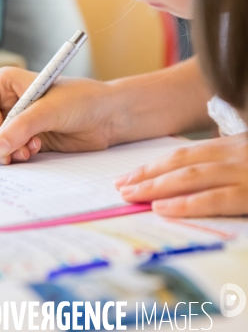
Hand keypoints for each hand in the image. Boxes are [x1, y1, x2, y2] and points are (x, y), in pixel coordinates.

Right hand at [0, 67, 119, 163]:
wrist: (107, 116)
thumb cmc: (82, 99)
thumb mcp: (50, 110)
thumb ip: (22, 127)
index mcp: (6, 83)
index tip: (0, 134)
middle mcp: (6, 102)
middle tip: (7, 156)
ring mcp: (14, 122)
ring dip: (6, 152)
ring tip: (28, 152)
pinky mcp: (24, 140)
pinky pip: (7, 153)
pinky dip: (16, 157)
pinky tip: (35, 151)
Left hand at [115, 132, 247, 216]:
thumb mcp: (247, 161)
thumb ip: (224, 167)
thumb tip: (196, 178)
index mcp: (232, 146)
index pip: (184, 155)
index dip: (154, 166)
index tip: (129, 176)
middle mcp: (234, 154)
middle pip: (180, 162)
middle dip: (147, 174)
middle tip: (120, 186)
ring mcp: (242, 172)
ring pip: (190, 177)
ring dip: (155, 186)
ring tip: (130, 195)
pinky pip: (214, 199)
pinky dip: (185, 203)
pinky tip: (161, 208)